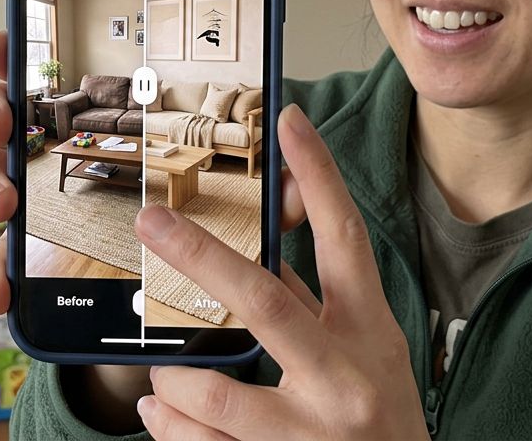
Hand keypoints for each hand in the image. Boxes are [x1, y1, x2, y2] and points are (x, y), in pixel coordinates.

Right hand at [0, 32, 309, 313]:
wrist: (175, 318)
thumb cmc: (204, 244)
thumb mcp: (244, 213)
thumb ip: (270, 187)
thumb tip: (295, 153)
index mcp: (103, 130)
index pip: (52, 81)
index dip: (17, 58)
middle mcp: (60, 158)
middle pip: (7, 119)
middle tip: (4, 124)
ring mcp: (40, 206)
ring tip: (5, 206)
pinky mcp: (35, 261)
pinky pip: (4, 264)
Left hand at [134, 104, 426, 440]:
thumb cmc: (381, 419)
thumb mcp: (367, 354)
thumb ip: (317, 305)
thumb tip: (267, 245)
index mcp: (369, 333)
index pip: (345, 240)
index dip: (319, 176)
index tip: (289, 121)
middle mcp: (345, 379)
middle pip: (266, 301)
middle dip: (201, 256)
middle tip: (150, 222)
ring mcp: (314, 433)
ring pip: (215, 392)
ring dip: (174, 379)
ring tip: (164, 375)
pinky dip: (168, 427)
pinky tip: (160, 414)